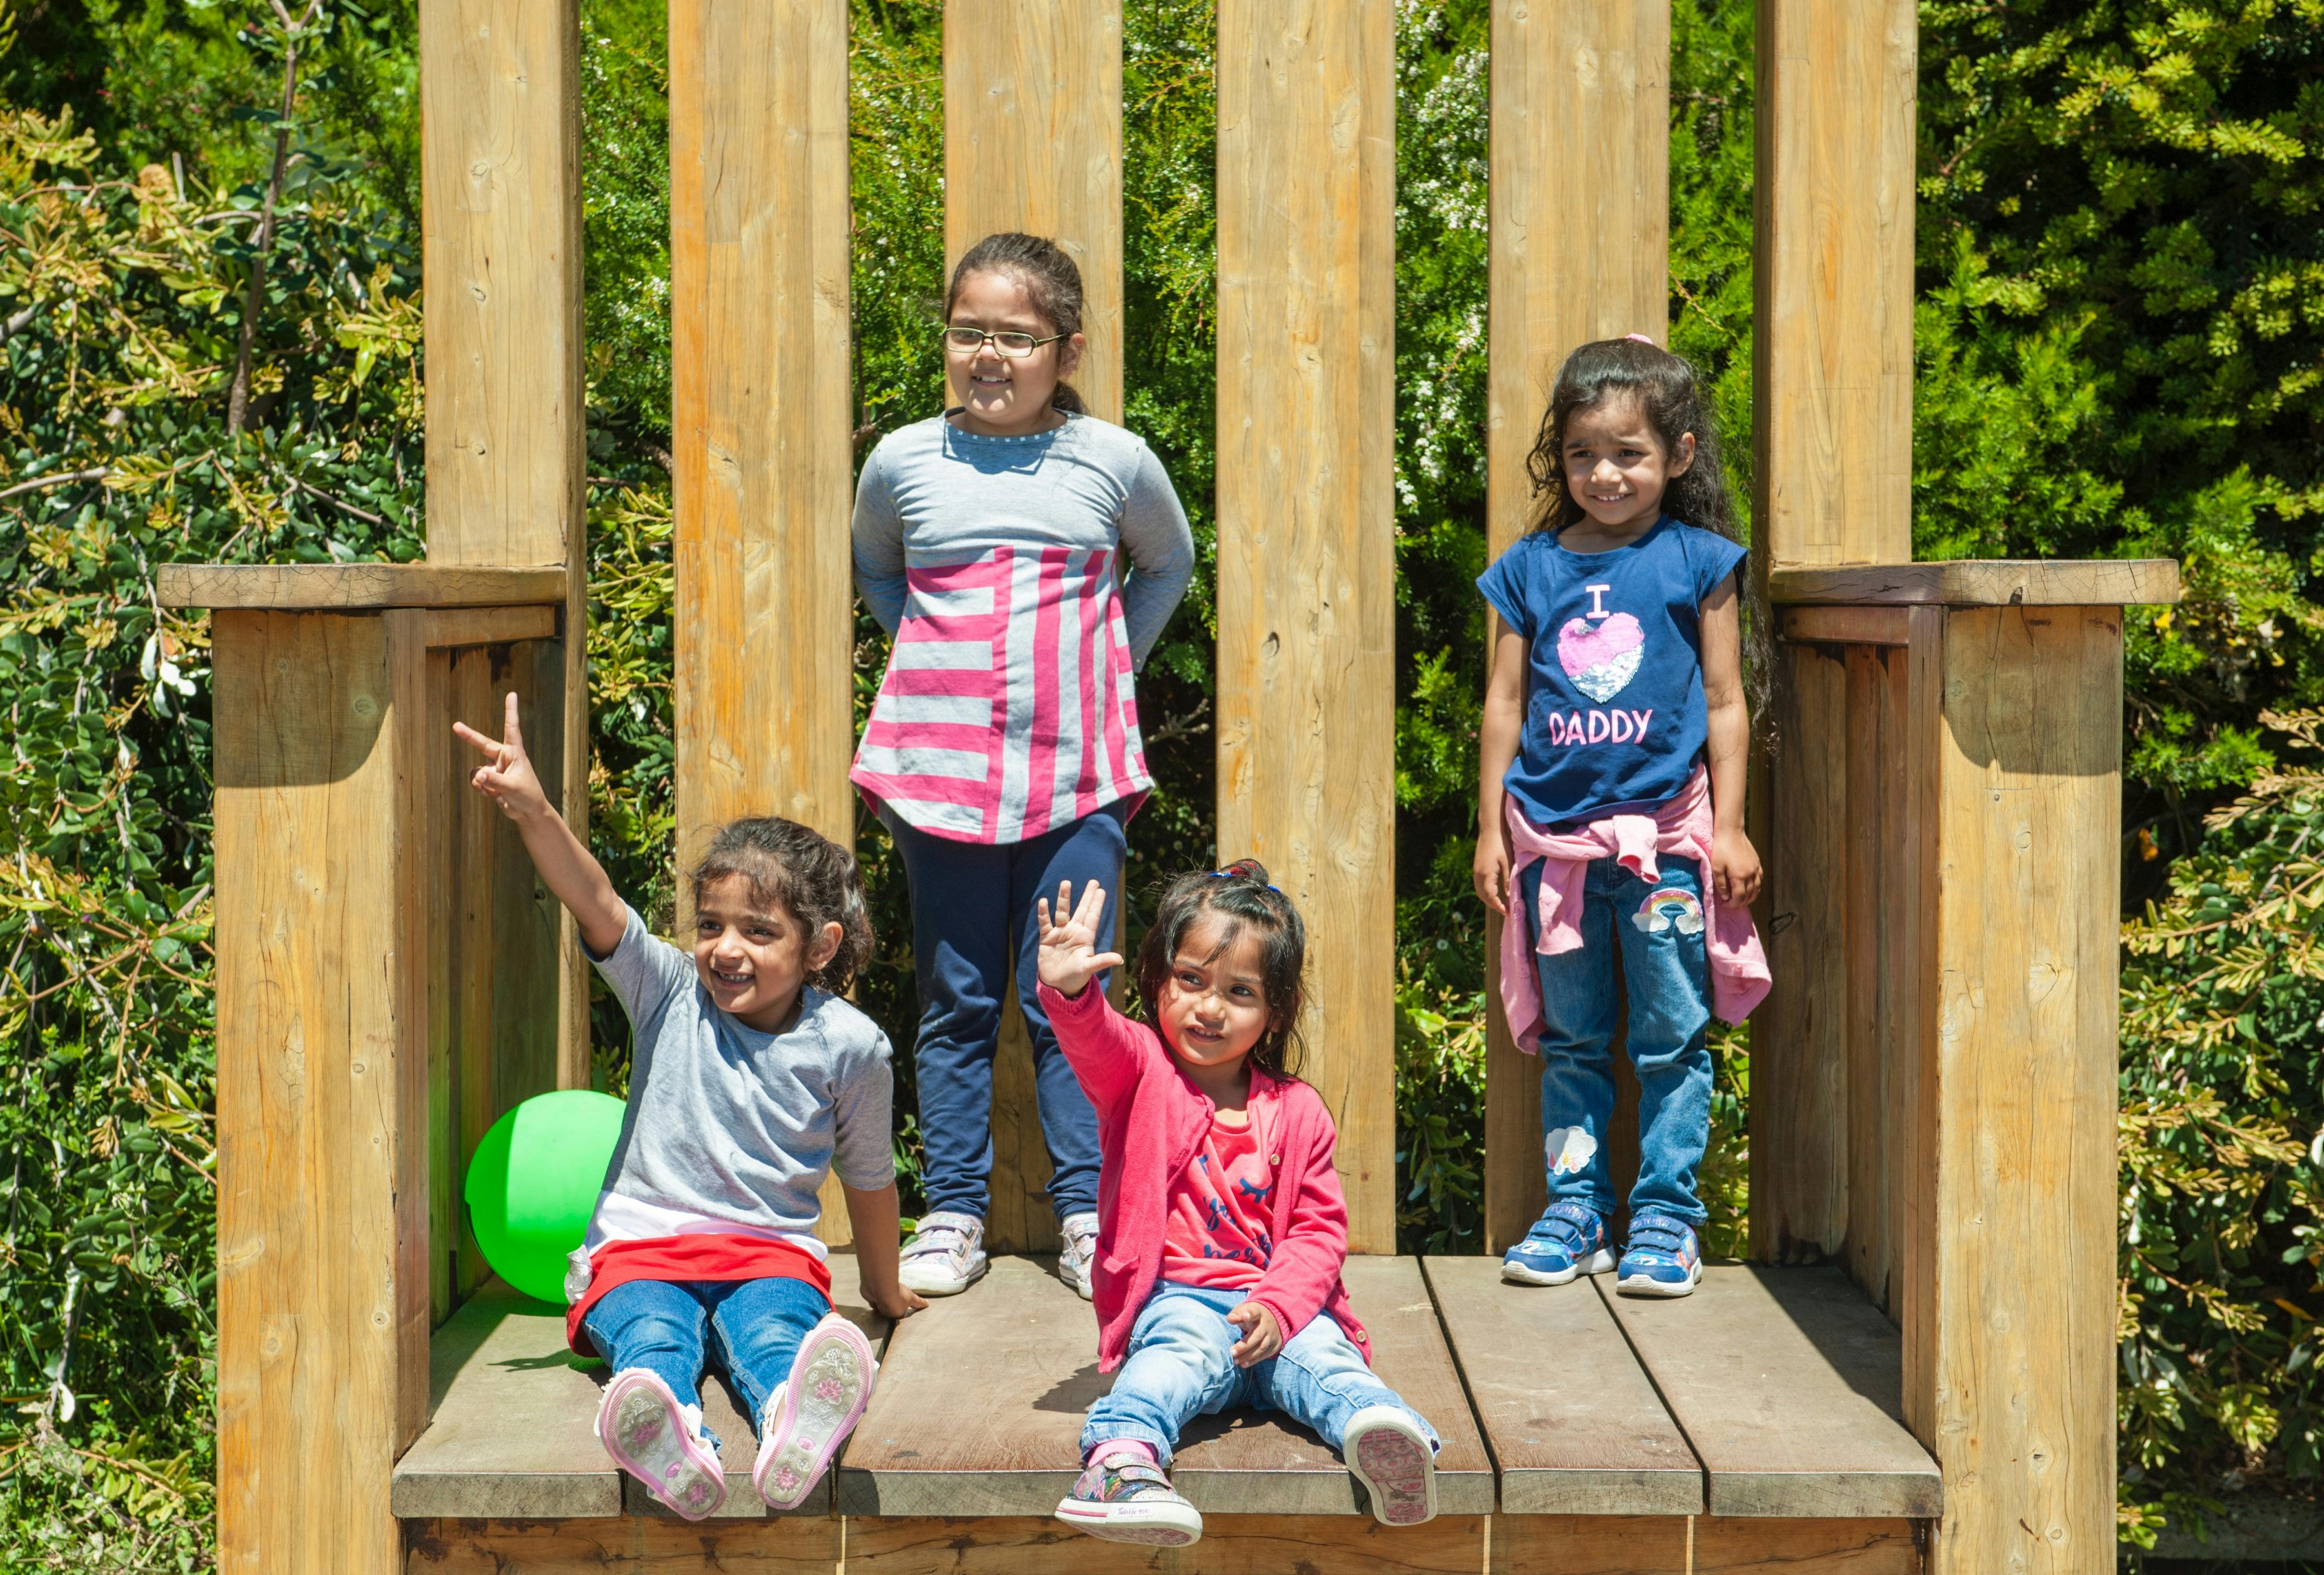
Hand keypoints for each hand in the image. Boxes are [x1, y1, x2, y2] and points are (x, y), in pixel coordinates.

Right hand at [453, 692, 549, 822]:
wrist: (528, 813)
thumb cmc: (528, 796)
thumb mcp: (512, 787)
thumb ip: (495, 780)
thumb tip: (478, 774)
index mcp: (515, 753)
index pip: (512, 728)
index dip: (511, 711)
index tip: (512, 694)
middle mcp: (504, 758)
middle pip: (483, 744)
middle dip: (469, 736)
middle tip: (456, 726)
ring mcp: (495, 769)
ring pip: (478, 772)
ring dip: (484, 783)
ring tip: (498, 791)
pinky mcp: (490, 780)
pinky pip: (477, 781)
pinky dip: (483, 790)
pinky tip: (495, 795)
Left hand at [863, 1282, 927, 1321]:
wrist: (879, 1288)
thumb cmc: (894, 1301)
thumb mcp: (900, 1313)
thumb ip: (898, 1314)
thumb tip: (891, 1310)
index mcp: (909, 1298)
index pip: (918, 1302)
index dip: (922, 1304)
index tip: (927, 1304)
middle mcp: (900, 1294)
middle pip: (902, 1302)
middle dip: (900, 1306)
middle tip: (898, 1312)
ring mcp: (889, 1292)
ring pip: (888, 1302)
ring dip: (886, 1306)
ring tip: (884, 1311)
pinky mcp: (877, 1293)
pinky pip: (876, 1301)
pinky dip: (875, 1303)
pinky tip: (874, 1306)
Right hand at [1035, 879, 1123, 997]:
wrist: (1058, 985)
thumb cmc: (1076, 976)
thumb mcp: (1089, 967)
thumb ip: (1102, 961)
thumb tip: (1120, 959)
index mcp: (1086, 937)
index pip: (1092, 917)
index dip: (1097, 904)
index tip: (1101, 890)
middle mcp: (1074, 932)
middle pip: (1081, 910)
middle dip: (1087, 896)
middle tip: (1093, 881)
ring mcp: (1060, 933)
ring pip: (1062, 912)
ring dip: (1064, 899)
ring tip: (1066, 883)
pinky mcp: (1047, 938)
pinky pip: (1045, 923)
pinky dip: (1044, 913)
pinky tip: (1044, 902)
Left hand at [1225, 1302, 1281, 1366]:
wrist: (1273, 1319)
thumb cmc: (1251, 1315)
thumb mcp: (1244, 1310)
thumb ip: (1236, 1314)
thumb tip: (1230, 1319)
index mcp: (1258, 1312)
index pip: (1255, 1312)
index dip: (1250, 1314)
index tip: (1244, 1316)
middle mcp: (1267, 1325)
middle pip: (1257, 1335)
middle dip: (1243, 1346)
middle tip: (1231, 1352)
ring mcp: (1272, 1336)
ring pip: (1261, 1348)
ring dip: (1247, 1356)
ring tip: (1234, 1360)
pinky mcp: (1274, 1346)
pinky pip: (1263, 1355)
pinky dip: (1253, 1361)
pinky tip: (1242, 1364)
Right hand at [1472, 823, 1509, 914]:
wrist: (1490, 829)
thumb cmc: (1501, 844)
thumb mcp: (1508, 863)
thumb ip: (1508, 881)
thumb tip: (1509, 897)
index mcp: (1485, 874)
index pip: (1490, 897)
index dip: (1498, 906)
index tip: (1507, 912)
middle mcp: (1478, 875)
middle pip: (1483, 897)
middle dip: (1493, 905)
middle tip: (1506, 910)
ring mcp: (1475, 871)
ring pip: (1479, 892)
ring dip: (1489, 899)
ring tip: (1501, 903)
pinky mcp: (1477, 868)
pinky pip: (1479, 885)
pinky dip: (1486, 893)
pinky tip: (1494, 892)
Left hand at [1710, 825, 1761, 907]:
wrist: (1731, 832)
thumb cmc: (1720, 849)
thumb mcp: (1716, 868)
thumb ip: (1721, 884)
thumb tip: (1726, 897)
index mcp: (1740, 876)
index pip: (1739, 897)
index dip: (1732, 904)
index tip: (1725, 905)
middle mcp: (1751, 874)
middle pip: (1749, 895)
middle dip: (1740, 903)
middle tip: (1732, 905)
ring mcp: (1756, 868)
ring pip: (1757, 889)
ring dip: (1750, 898)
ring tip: (1741, 901)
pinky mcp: (1757, 863)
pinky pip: (1760, 880)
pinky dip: (1756, 888)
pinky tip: (1750, 889)